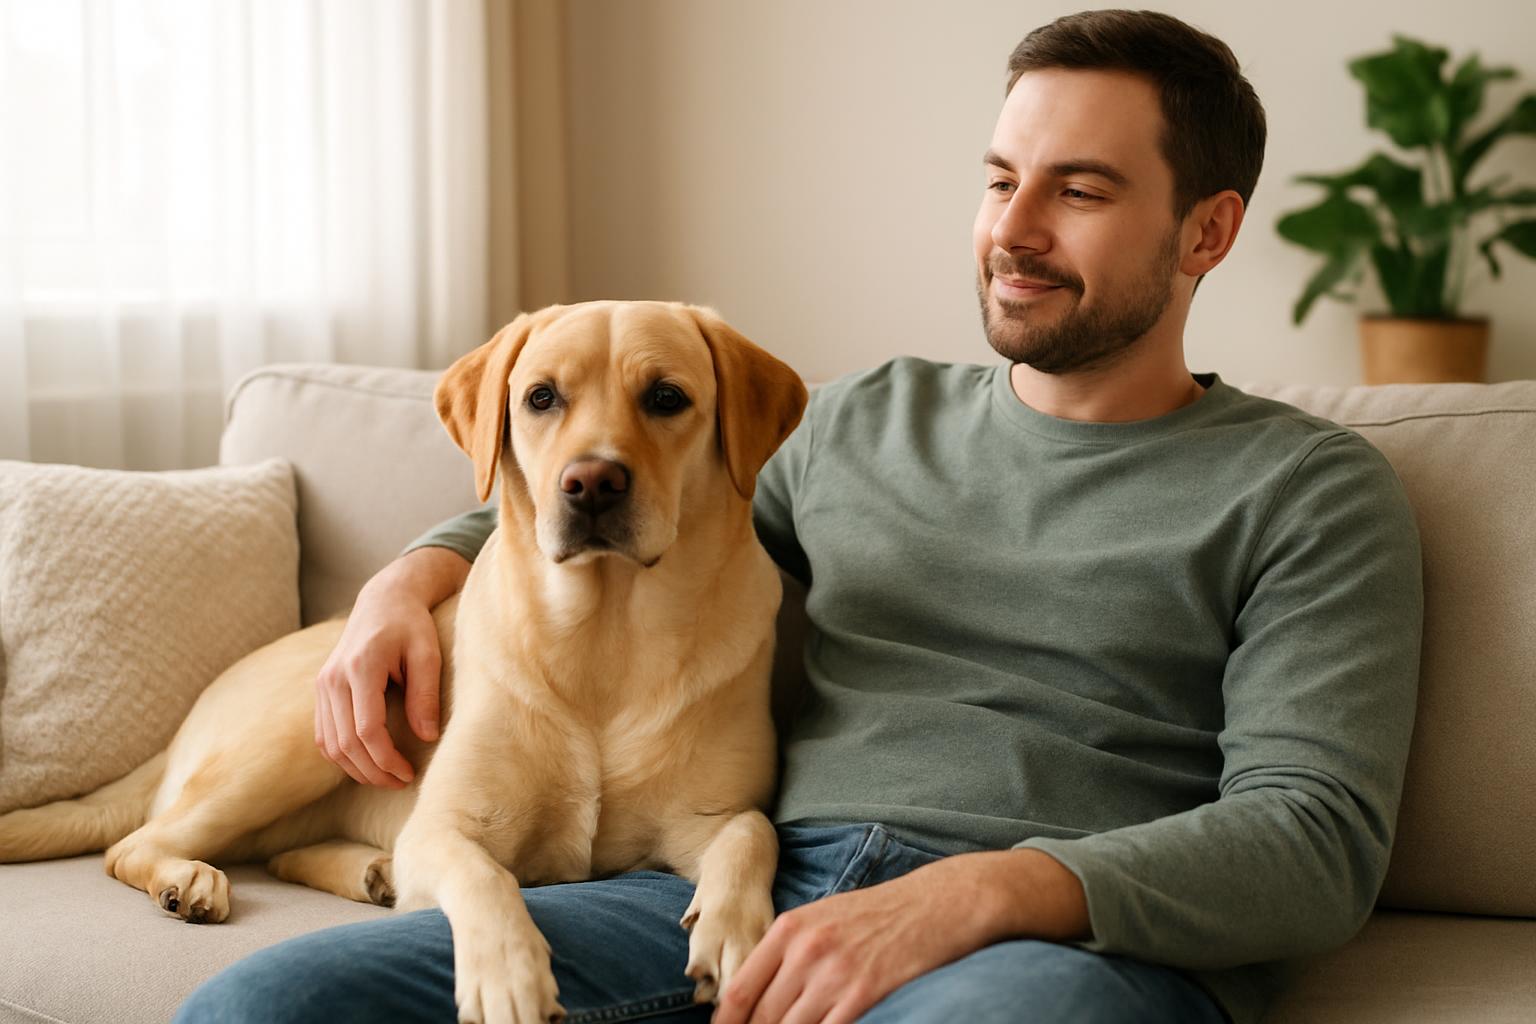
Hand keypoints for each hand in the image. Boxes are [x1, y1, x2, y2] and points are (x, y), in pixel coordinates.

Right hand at [314, 547, 469, 786]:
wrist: (384, 600)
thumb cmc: (411, 625)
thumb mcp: (427, 653)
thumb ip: (426, 695)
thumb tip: (427, 738)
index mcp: (360, 667)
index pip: (367, 730)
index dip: (387, 759)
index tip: (409, 774)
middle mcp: (333, 678)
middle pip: (345, 743)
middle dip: (373, 771)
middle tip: (400, 783)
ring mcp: (322, 684)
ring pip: (330, 744)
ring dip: (356, 769)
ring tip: (386, 778)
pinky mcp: (320, 689)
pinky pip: (324, 734)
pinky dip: (342, 755)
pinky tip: (366, 762)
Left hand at [711, 849, 1088, 1023]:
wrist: (938, 902)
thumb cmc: (880, 912)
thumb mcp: (824, 916)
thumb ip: (789, 949)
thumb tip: (759, 990)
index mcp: (790, 929)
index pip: (740, 991)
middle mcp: (805, 950)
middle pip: (762, 1017)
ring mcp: (835, 972)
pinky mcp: (865, 991)